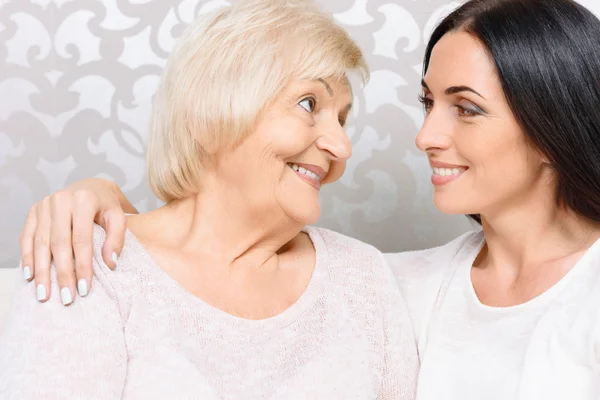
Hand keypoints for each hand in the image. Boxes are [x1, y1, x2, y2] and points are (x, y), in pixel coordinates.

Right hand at [19, 178, 135, 304]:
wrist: (91, 187)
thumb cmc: (106, 206)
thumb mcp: (118, 217)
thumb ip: (117, 238)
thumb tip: (111, 264)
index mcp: (84, 200)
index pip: (82, 239)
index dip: (83, 265)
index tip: (84, 289)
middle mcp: (61, 200)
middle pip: (59, 243)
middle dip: (62, 273)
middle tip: (66, 297)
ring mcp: (44, 205)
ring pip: (40, 242)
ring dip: (42, 271)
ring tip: (44, 294)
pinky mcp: (33, 210)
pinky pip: (27, 236)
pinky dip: (27, 257)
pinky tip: (30, 276)